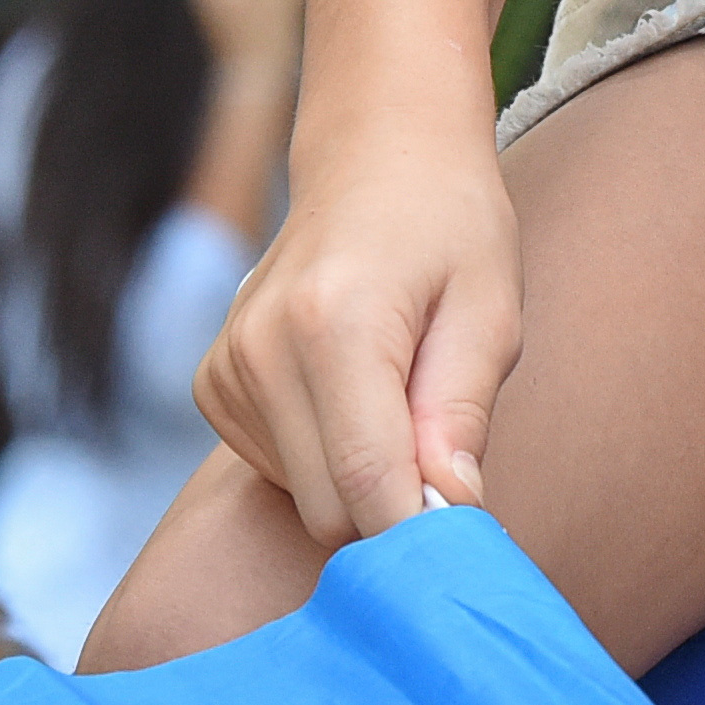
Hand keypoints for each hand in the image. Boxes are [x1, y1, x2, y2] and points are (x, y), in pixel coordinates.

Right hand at [189, 131, 520, 543]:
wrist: (376, 159)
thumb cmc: (449, 229)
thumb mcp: (490, 312)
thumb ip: (462, 416)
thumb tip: (452, 513)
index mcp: (334, 323)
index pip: (369, 484)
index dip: (421, 534)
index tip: (466, 545)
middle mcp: (261, 348)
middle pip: (331, 509)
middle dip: (396, 506)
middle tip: (445, 453)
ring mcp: (228, 365)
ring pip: (305, 499)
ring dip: (362, 479)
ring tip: (398, 399)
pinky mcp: (213, 384)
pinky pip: (278, 472)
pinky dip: (325, 459)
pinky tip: (353, 396)